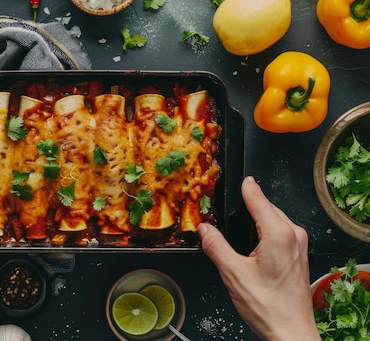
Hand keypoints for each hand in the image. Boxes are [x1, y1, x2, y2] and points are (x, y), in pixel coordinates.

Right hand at [198, 176, 319, 340]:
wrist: (290, 331)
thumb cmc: (269, 307)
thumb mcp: (232, 273)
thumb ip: (216, 246)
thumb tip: (205, 229)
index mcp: (278, 233)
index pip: (257, 197)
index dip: (243, 187)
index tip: (234, 178)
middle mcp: (293, 235)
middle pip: (266, 207)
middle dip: (246, 204)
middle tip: (225, 205)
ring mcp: (298, 245)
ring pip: (273, 219)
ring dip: (255, 218)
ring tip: (235, 222)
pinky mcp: (298, 255)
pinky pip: (279, 232)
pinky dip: (264, 230)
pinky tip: (250, 242)